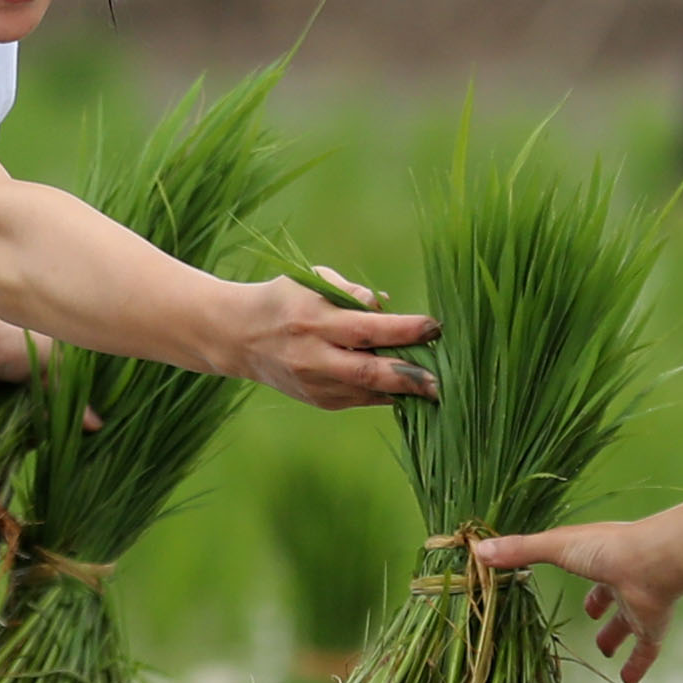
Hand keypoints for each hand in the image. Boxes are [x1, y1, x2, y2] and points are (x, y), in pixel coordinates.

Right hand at [228, 267, 436, 409]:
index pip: (366, 329)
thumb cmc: (285, 300)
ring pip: (369, 391)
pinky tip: (407, 385)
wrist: (239, 337)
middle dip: (410, 377)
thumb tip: (386, 307)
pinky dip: (386, 392)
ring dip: (403, 388)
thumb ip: (350, 292)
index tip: (434, 327)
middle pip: (369, 372)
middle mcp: (313, 357)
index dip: (403, 331)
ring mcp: (316, 384)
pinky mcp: (320, 401)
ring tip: (433, 382)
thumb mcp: (312, 281)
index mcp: (313, 320)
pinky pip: (362, 399)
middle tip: (442, 380)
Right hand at [468, 519, 682, 682]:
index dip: (582, 583)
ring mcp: (639, 607)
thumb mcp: (555, 547)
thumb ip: (519, 550)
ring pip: (629, 626)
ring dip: (617, 638)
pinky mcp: (652, 628)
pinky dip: (637, 668)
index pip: (589, 573)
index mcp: (602, 562)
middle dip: (603, 612)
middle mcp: (622, 584)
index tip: (574, 596)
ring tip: (605, 652)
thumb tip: (478, 550)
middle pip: (611, 600)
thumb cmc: (603, 549)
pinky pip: (646, 653)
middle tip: (592, 623)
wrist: (651, 563)